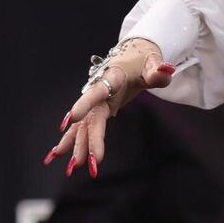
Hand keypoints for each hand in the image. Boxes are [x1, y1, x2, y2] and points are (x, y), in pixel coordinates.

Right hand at [42, 37, 174, 177]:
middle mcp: (100, 90)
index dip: (85, 103)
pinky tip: (59, 155)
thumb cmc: (144, 60)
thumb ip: (158, 70)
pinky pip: (84, 126)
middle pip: (92, 116)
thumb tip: (164, 71)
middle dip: (87, 139)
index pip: (98, 90)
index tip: (73, 118)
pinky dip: (72, 140)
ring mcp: (97, 101)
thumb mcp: (153, 62)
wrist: (133, 55)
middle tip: (84, 162)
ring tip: (72, 167)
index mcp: (113, 76)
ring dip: (77, 144)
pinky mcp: (97, 109)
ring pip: (84, 124)